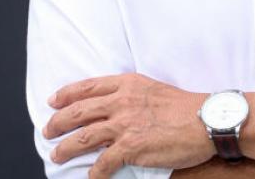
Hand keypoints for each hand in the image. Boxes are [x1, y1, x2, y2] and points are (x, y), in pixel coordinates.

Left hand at [45, 73, 213, 177]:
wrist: (206, 120)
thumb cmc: (185, 107)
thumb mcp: (152, 89)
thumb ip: (131, 94)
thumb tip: (114, 105)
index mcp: (126, 85)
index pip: (87, 87)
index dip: (66, 95)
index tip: (53, 101)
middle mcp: (121, 102)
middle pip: (78, 112)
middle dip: (58, 123)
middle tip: (47, 131)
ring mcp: (125, 125)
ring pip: (83, 137)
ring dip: (66, 148)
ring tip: (56, 155)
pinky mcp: (131, 147)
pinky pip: (104, 162)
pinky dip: (95, 172)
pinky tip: (92, 176)